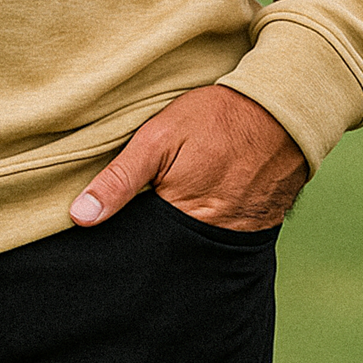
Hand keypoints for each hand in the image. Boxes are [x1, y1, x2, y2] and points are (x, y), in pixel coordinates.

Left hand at [69, 85, 307, 230]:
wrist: (282, 111)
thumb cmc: (215, 118)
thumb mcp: (158, 137)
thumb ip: (119, 179)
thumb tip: (80, 217)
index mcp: (179, 215)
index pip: (140, 244)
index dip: (124, 235)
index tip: (106, 228)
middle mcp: (209, 237)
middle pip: (166, 252)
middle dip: (152, 239)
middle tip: (148, 211)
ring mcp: (236, 236)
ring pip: (194, 248)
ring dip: (181, 236)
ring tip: (175, 206)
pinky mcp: (255, 229)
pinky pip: (222, 241)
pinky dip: (208, 229)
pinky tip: (202, 207)